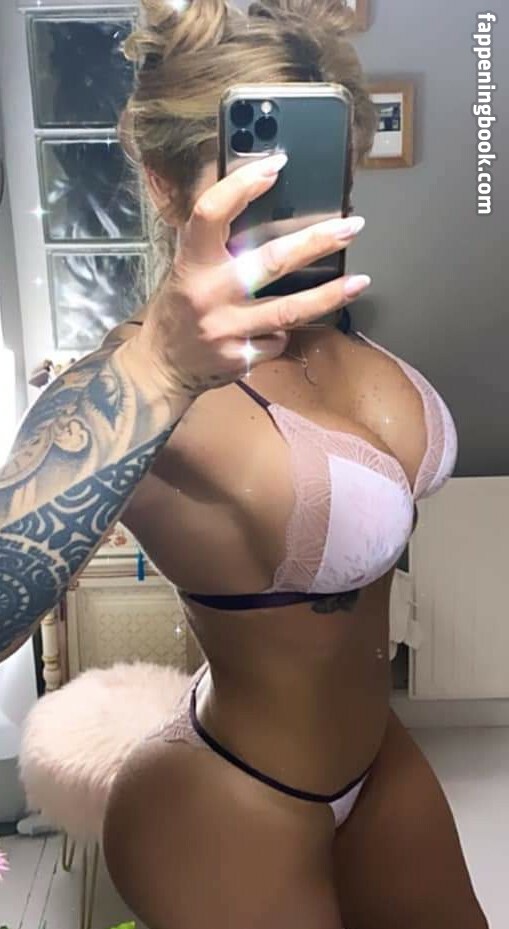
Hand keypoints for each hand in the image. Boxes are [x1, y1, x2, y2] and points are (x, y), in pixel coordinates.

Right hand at [133, 153, 370, 397]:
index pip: (212, 213)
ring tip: (359, 281)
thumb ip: (215, 243)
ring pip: (288, 309)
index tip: (277, 165)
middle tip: (351, 227)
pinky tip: (282, 327)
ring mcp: (227, 329)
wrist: (164, 367)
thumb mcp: (185, 269)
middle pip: (270, 260)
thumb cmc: (180, 309)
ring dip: (328, 295)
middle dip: (316, 241)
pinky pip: (278, 338)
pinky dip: (285, 330)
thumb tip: (258, 201)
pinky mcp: (241, 357)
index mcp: (191, 262)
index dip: (242, 185)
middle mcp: (209, 294)